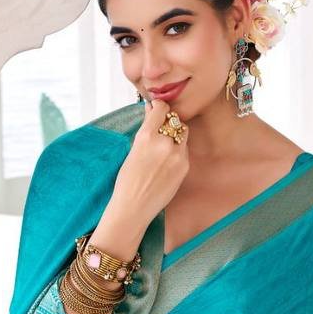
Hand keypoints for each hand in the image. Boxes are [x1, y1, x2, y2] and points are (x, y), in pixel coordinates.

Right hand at [112, 97, 189, 223]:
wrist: (134, 207)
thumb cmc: (127, 180)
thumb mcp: (133, 150)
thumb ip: (146, 130)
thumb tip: (151, 110)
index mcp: (146, 136)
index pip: (162, 109)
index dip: (160, 107)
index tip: (158, 108)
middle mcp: (164, 143)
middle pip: (175, 120)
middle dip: (168, 122)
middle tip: (161, 129)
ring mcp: (177, 155)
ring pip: (182, 134)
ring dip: (175, 135)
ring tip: (163, 148)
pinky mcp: (185, 166)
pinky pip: (184, 150)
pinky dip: (178, 151)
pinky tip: (166, 162)